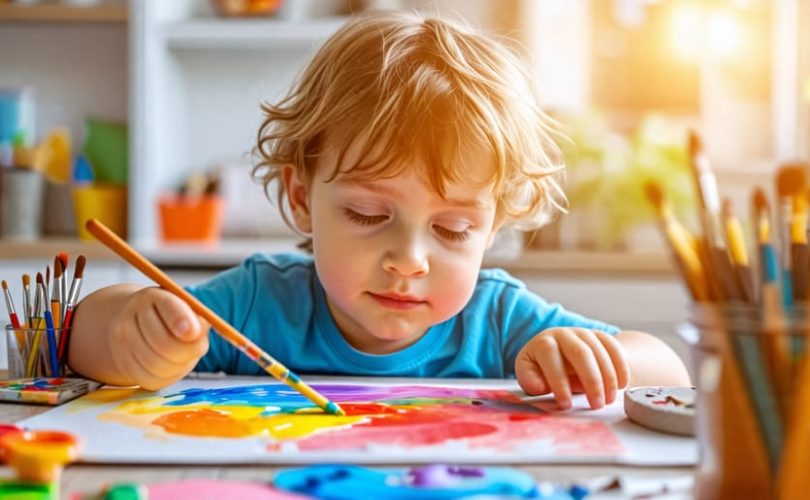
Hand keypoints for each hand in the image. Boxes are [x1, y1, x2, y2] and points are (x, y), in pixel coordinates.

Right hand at [108, 287, 209, 389]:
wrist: (140, 327)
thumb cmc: (175, 319)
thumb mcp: (188, 311)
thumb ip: (197, 319)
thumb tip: (198, 333)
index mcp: (153, 296)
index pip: (169, 306)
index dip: (181, 320)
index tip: (193, 333)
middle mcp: (132, 314)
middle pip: (163, 342)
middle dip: (185, 351)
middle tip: (197, 349)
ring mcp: (123, 339)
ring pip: (156, 364)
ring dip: (178, 364)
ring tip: (183, 355)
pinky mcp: (124, 363)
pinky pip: (150, 378)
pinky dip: (166, 376)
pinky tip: (170, 365)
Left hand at [515, 328, 629, 409]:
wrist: (558, 354)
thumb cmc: (541, 370)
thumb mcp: (530, 376)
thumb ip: (532, 381)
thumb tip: (540, 386)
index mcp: (542, 343)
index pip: (550, 356)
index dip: (558, 381)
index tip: (566, 404)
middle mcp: (563, 334)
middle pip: (580, 353)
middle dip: (591, 381)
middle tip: (596, 404)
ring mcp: (583, 333)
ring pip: (599, 351)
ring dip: (608, 378)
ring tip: (608, 400)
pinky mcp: (600, 337)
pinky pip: (614, 347)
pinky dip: (620, 366)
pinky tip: (622, 385)